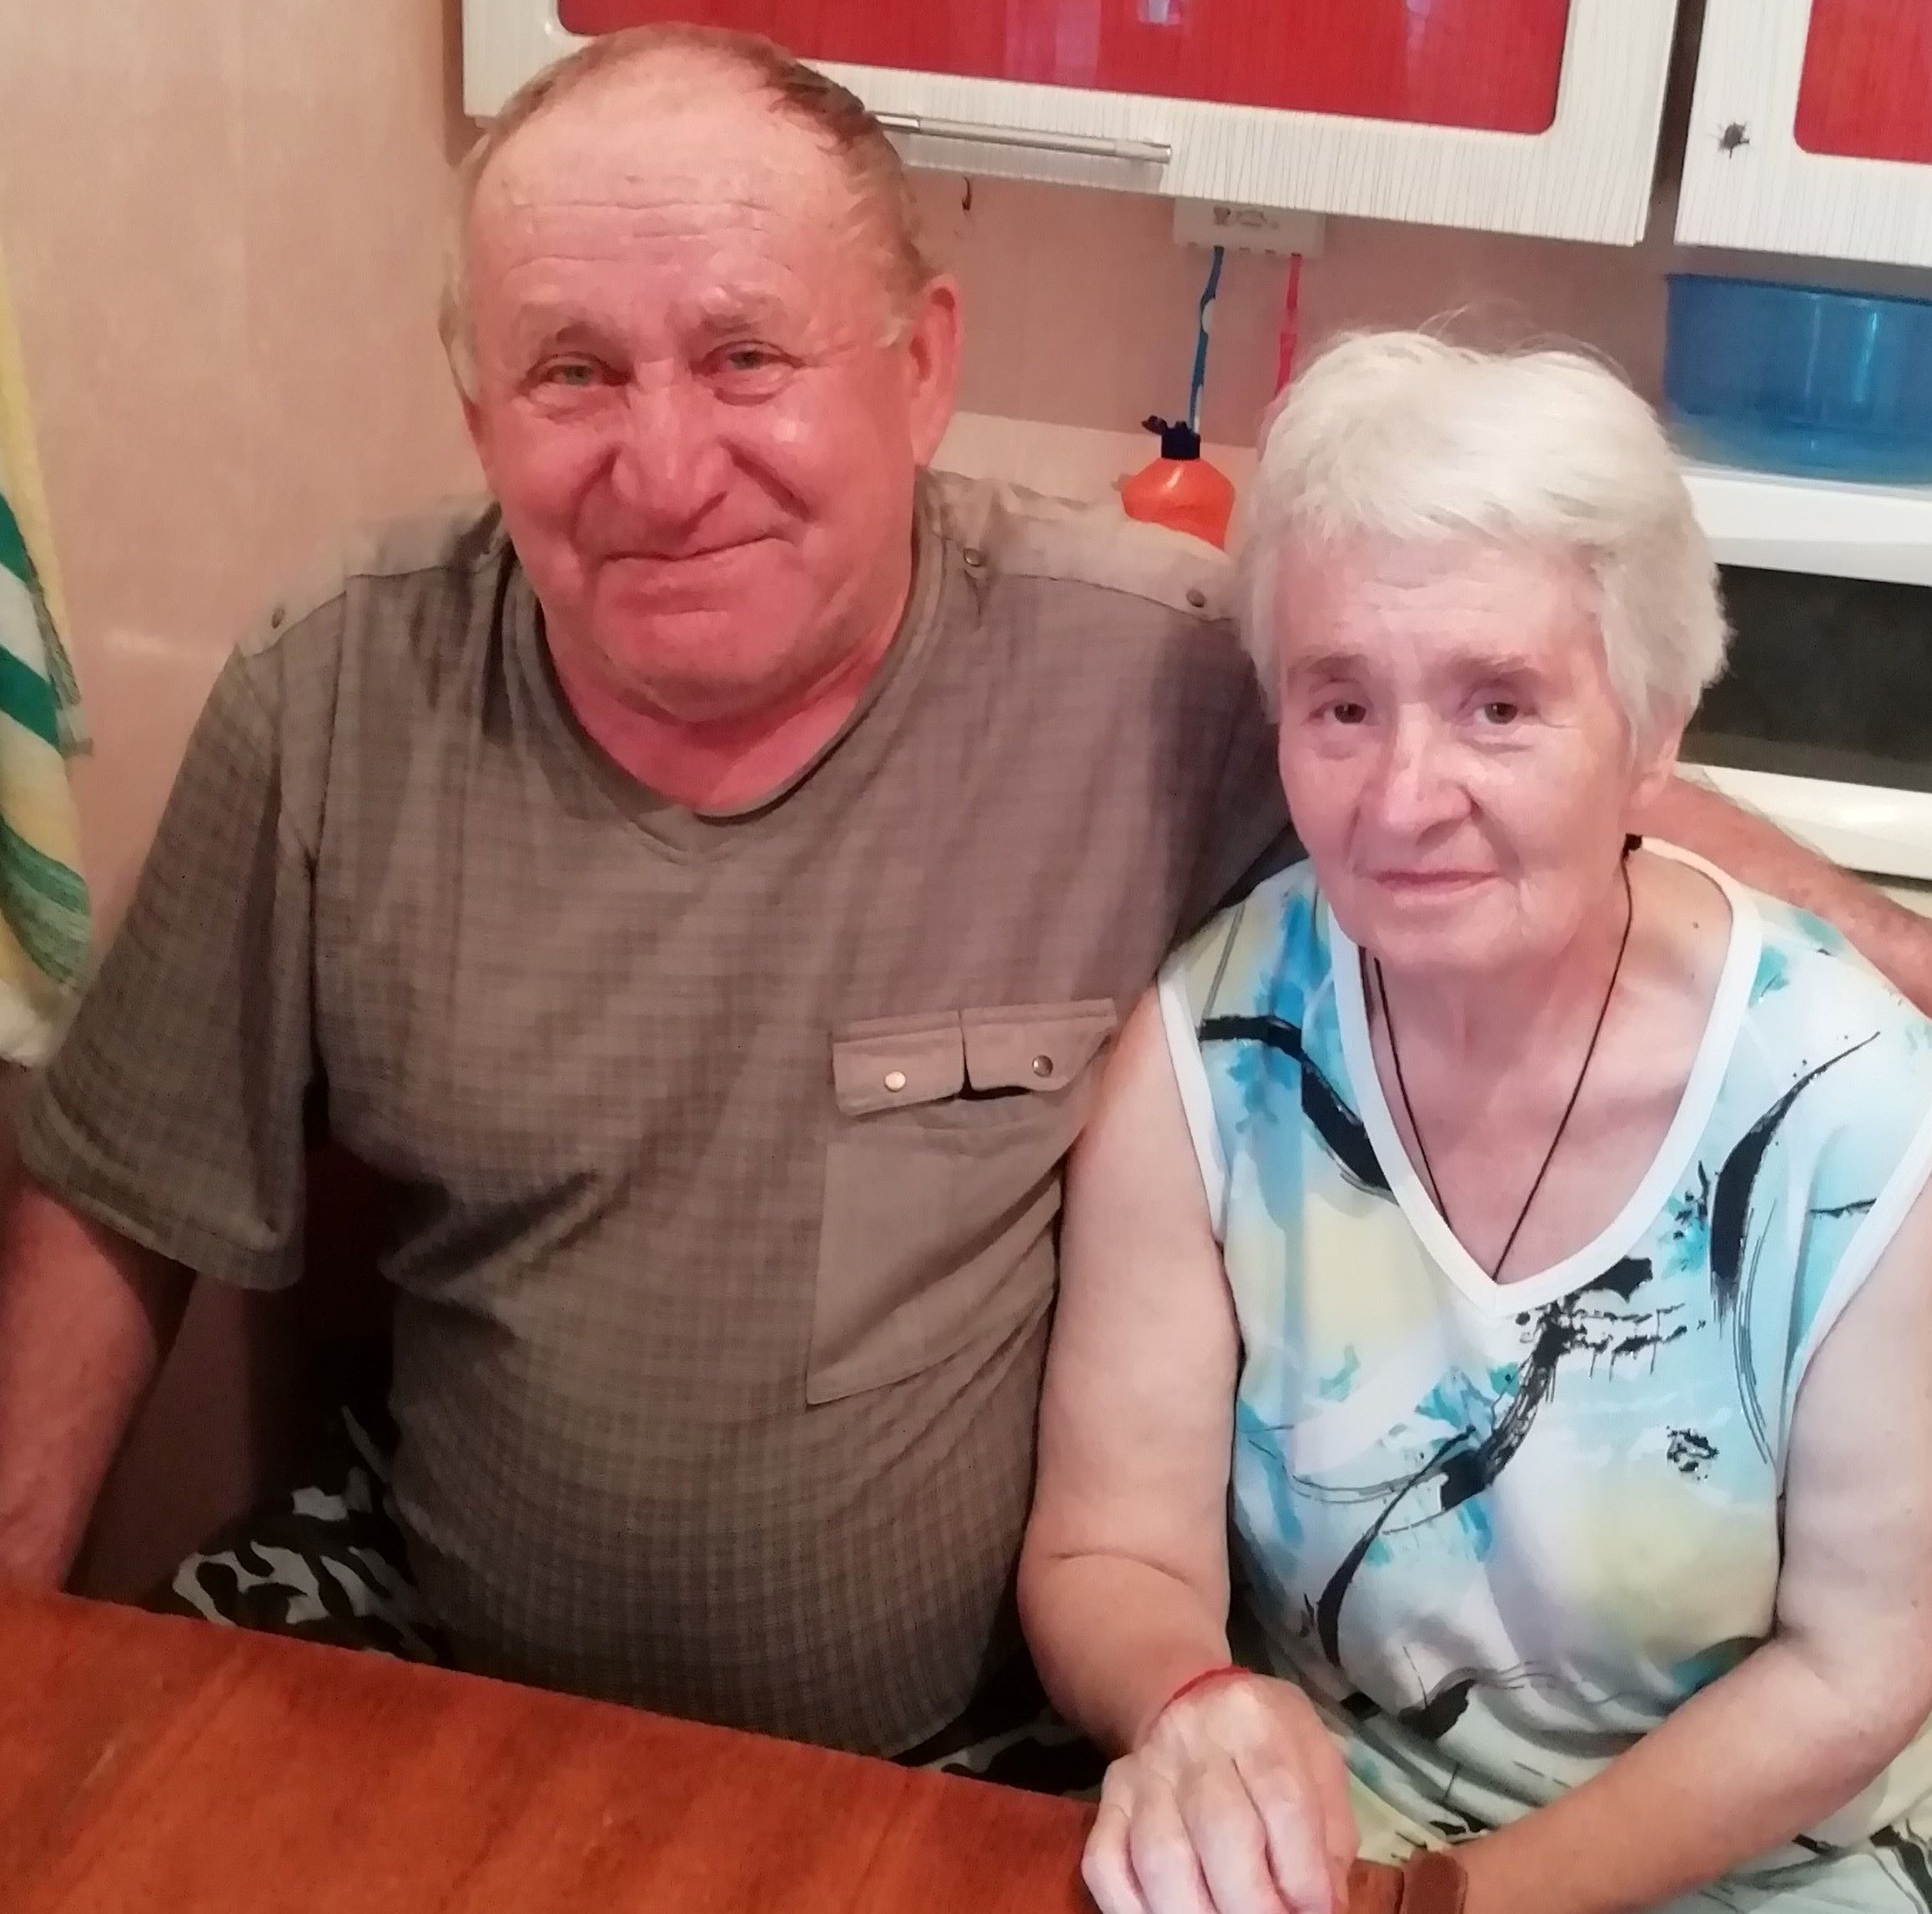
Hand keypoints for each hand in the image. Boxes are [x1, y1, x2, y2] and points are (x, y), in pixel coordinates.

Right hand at [1084, 1672, 1357, 1913]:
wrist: (1191, 1703)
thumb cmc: (1267, 1743)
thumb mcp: (1316, 1762)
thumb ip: (1327, 1834)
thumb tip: (1323, 1907)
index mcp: (1252, 1718)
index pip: (1280, 1795)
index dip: (1302, 1869)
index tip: (1316, 1909)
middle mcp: (1190, 1737)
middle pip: (1218, 1827)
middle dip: (1253, 1902)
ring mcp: (1142, 1772)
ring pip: (1158, 1855)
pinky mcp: (1108, 1803)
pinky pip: (1105, 1864)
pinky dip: (1133, 1910)